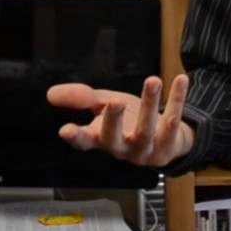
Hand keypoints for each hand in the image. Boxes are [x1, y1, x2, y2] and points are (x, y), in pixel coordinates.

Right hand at [47, 74, 194, 167]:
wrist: (166, 137)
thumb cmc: (129, 120)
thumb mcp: (104, 106)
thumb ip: (82, 98)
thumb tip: (51, 93)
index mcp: (102, 139)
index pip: (85, 141)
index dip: (75, 137)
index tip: (65, 130)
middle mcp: (122, 148)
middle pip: (115, 139)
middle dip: (114, 121)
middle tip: (115, 101)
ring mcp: (146, 150)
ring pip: (146, 130)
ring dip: (149, 104)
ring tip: (152, 80)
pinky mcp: (169, 146)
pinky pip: (174, 121)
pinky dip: (177, 100)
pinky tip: (180, 80)